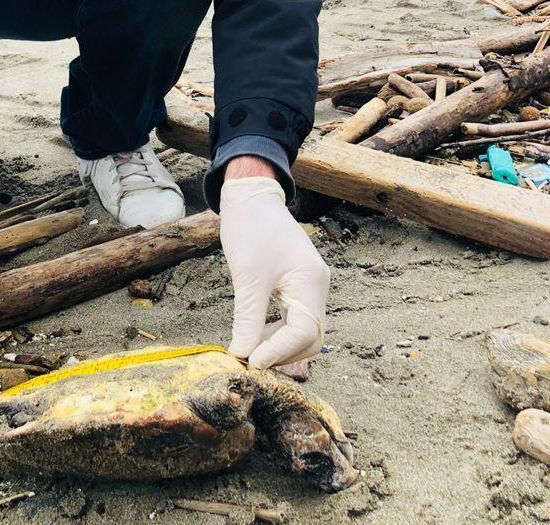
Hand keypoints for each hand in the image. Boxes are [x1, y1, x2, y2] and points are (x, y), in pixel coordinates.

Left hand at [219, 173, 329, 368]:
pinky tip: (256, 335)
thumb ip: (249, 320)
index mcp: (310, 282)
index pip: (304, 333)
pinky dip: (278, 331)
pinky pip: (295, 318)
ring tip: (250, 352)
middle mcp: (317, 286)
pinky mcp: (298, 283)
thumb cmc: (250, 229)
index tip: (251, 363)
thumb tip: (243, 356)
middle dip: (282, 354)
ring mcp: (310, 284)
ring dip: (280, 345)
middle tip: (251, 362)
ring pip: (303, 330)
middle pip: (310, 337)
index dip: (278, 352)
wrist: (250, 197)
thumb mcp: (247, 277)